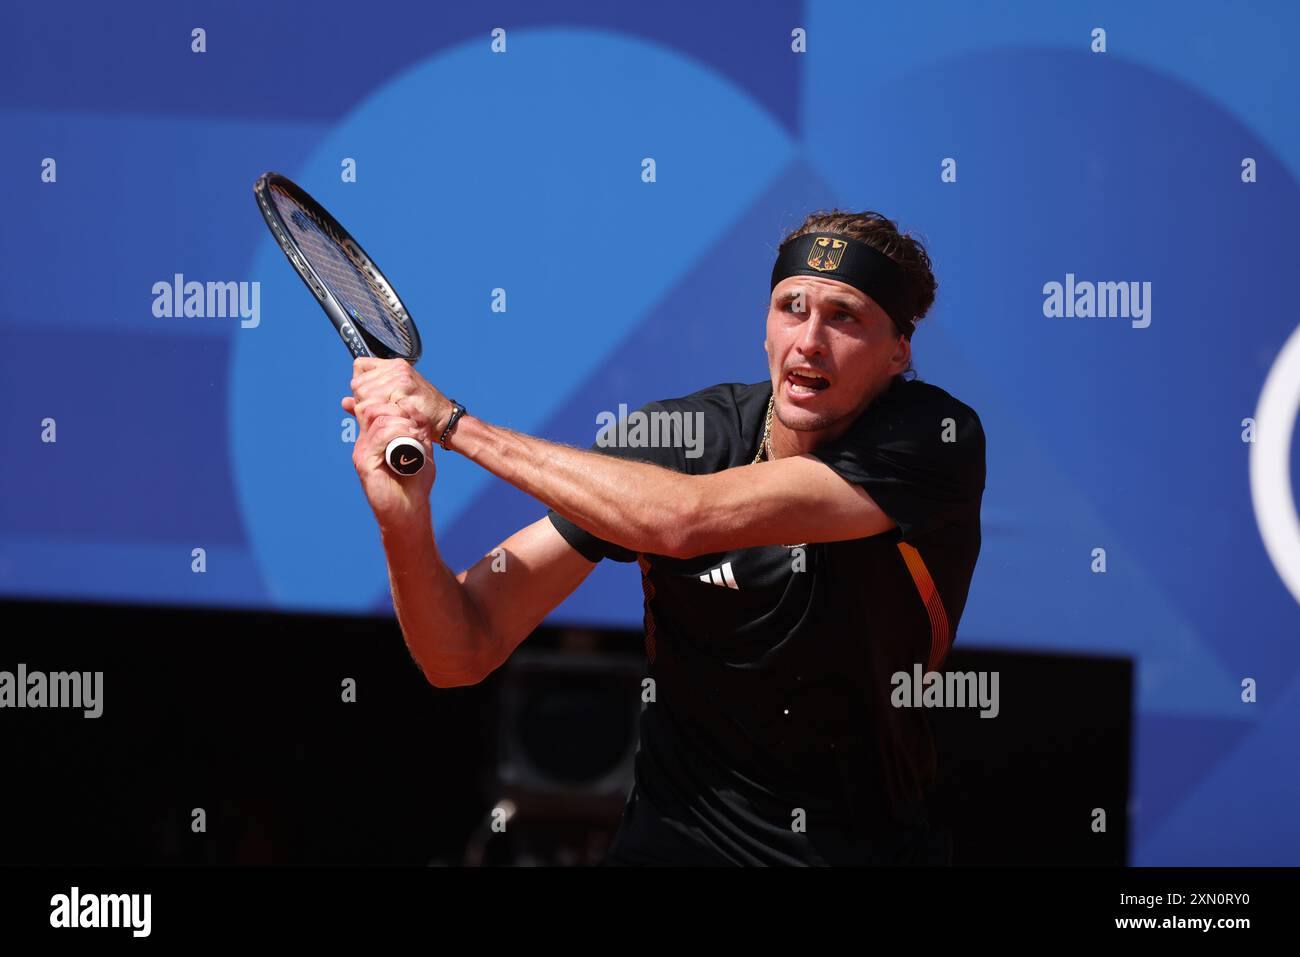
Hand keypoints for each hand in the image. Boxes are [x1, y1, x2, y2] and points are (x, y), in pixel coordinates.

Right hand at [343, 359, 446, 527]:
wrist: (409, 512)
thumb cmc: (415, 483)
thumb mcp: (421, 450)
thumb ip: (417, 430)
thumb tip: (415, 408)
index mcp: (375, 437)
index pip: (376, 405)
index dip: (396, 402)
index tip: (418, 414)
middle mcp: (364, 441)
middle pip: (374, 407)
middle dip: (399, 409)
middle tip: (417, 424)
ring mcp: (362, 451)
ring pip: (378, 418)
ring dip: (402, 421)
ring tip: (417, 434)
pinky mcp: (364, 463)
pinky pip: (378, 436)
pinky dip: (397, 433)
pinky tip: (411, 439)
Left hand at [344, 357, 452, 439]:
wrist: (445, 420)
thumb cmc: (421, 414)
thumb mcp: (393, 402)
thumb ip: (369, 400)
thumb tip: (344, 402)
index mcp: (393, 367)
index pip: (360, 366)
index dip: (360, 385)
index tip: (369, 400)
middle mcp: (395, 367)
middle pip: (358, 383)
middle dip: (362, 401)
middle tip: (377, 414)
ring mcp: (399, 375)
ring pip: (363, 392)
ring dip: (369, 409)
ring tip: (385, 417)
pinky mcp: (403, 386)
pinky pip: (375, 401)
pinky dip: (379, 413)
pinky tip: (391, 418)